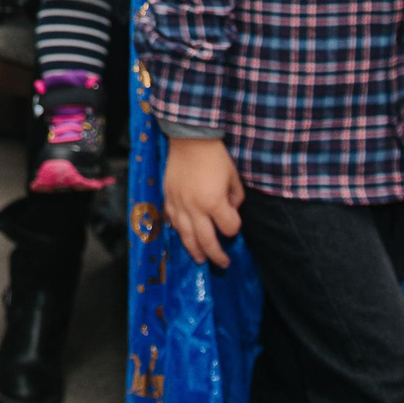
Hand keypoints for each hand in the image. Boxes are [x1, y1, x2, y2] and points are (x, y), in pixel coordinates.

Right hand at [163, 135, 243, 268]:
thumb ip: (235, 198)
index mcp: (213, 202)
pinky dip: (178, 232)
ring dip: (194, 250)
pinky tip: (184, 236)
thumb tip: (231, 210)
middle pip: (206, 240)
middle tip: (223, 263)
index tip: (234, 221)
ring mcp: (178, 204)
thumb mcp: (233, 177)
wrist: (189, 138)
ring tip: (200, 259)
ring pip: (185, 236)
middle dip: (217, 255)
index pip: (229, 227)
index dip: (234, 227)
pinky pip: (172, 221)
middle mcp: (194, 208)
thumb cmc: (215, 156)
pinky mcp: (168, 198)